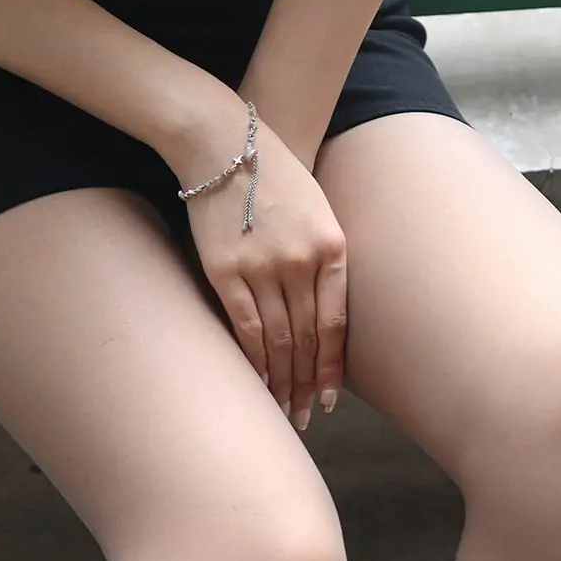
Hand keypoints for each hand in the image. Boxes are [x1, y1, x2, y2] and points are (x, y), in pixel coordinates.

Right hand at [174, 104, 346, 427]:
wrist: (227, 145)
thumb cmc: (277, 177)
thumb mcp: (319, 211)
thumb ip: (326, 259)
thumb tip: (324, 316)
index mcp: (332, 248)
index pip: (335, 323)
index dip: (331, 367)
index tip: (329, 398)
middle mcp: (301, 262)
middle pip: (306, 338)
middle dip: (305, 382)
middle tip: (303, 415)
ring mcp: (263, 267)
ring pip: (277, 339)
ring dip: (281, 380)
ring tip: (282, 408)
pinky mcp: (226, 270)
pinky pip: (244, 327)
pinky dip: (253, 359)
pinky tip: (257, 381)